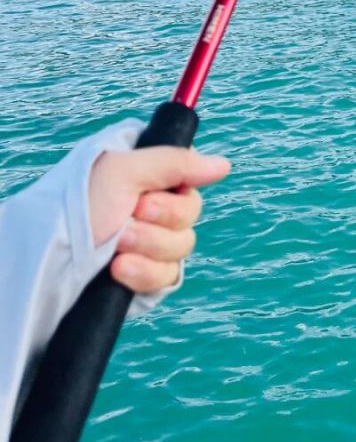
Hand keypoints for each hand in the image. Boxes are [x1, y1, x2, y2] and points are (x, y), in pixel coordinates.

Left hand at [88, 146, 230, 293]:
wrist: (45, 261)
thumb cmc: (77, 205)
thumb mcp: (124, 172)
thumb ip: (176, 163)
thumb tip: (223, 165)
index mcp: (148, 177)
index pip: (190, 181)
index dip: (175, 195)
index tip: (145, 199)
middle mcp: (150, 207)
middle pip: (191, 216)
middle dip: (159, 223)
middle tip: (127, 221)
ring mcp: (147, 243)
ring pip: (182, 248)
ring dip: (148, 247)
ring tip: (115, 249)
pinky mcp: (143, 277)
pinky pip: (167, 277)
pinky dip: (144, 274)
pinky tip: (120, 271)